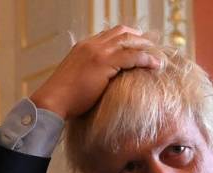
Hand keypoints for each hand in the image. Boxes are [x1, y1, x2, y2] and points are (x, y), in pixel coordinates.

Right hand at [30, 26, 160, 118]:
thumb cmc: (64, 98)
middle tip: (153, 47)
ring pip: (128, 41)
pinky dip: (145, 59)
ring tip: (158, 56)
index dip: (126, 38)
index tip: (138, 44)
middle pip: (121, 32)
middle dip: (139, 38)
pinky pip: (131, 56)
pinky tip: (155, 64)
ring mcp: (98, 52)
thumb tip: (100, 86)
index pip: (109, 35)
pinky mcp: (104, 63)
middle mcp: (92, 45)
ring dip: (146, 47)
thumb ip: (90, 76)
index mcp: (84, 47)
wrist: (54, 100)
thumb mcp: (77, 80)